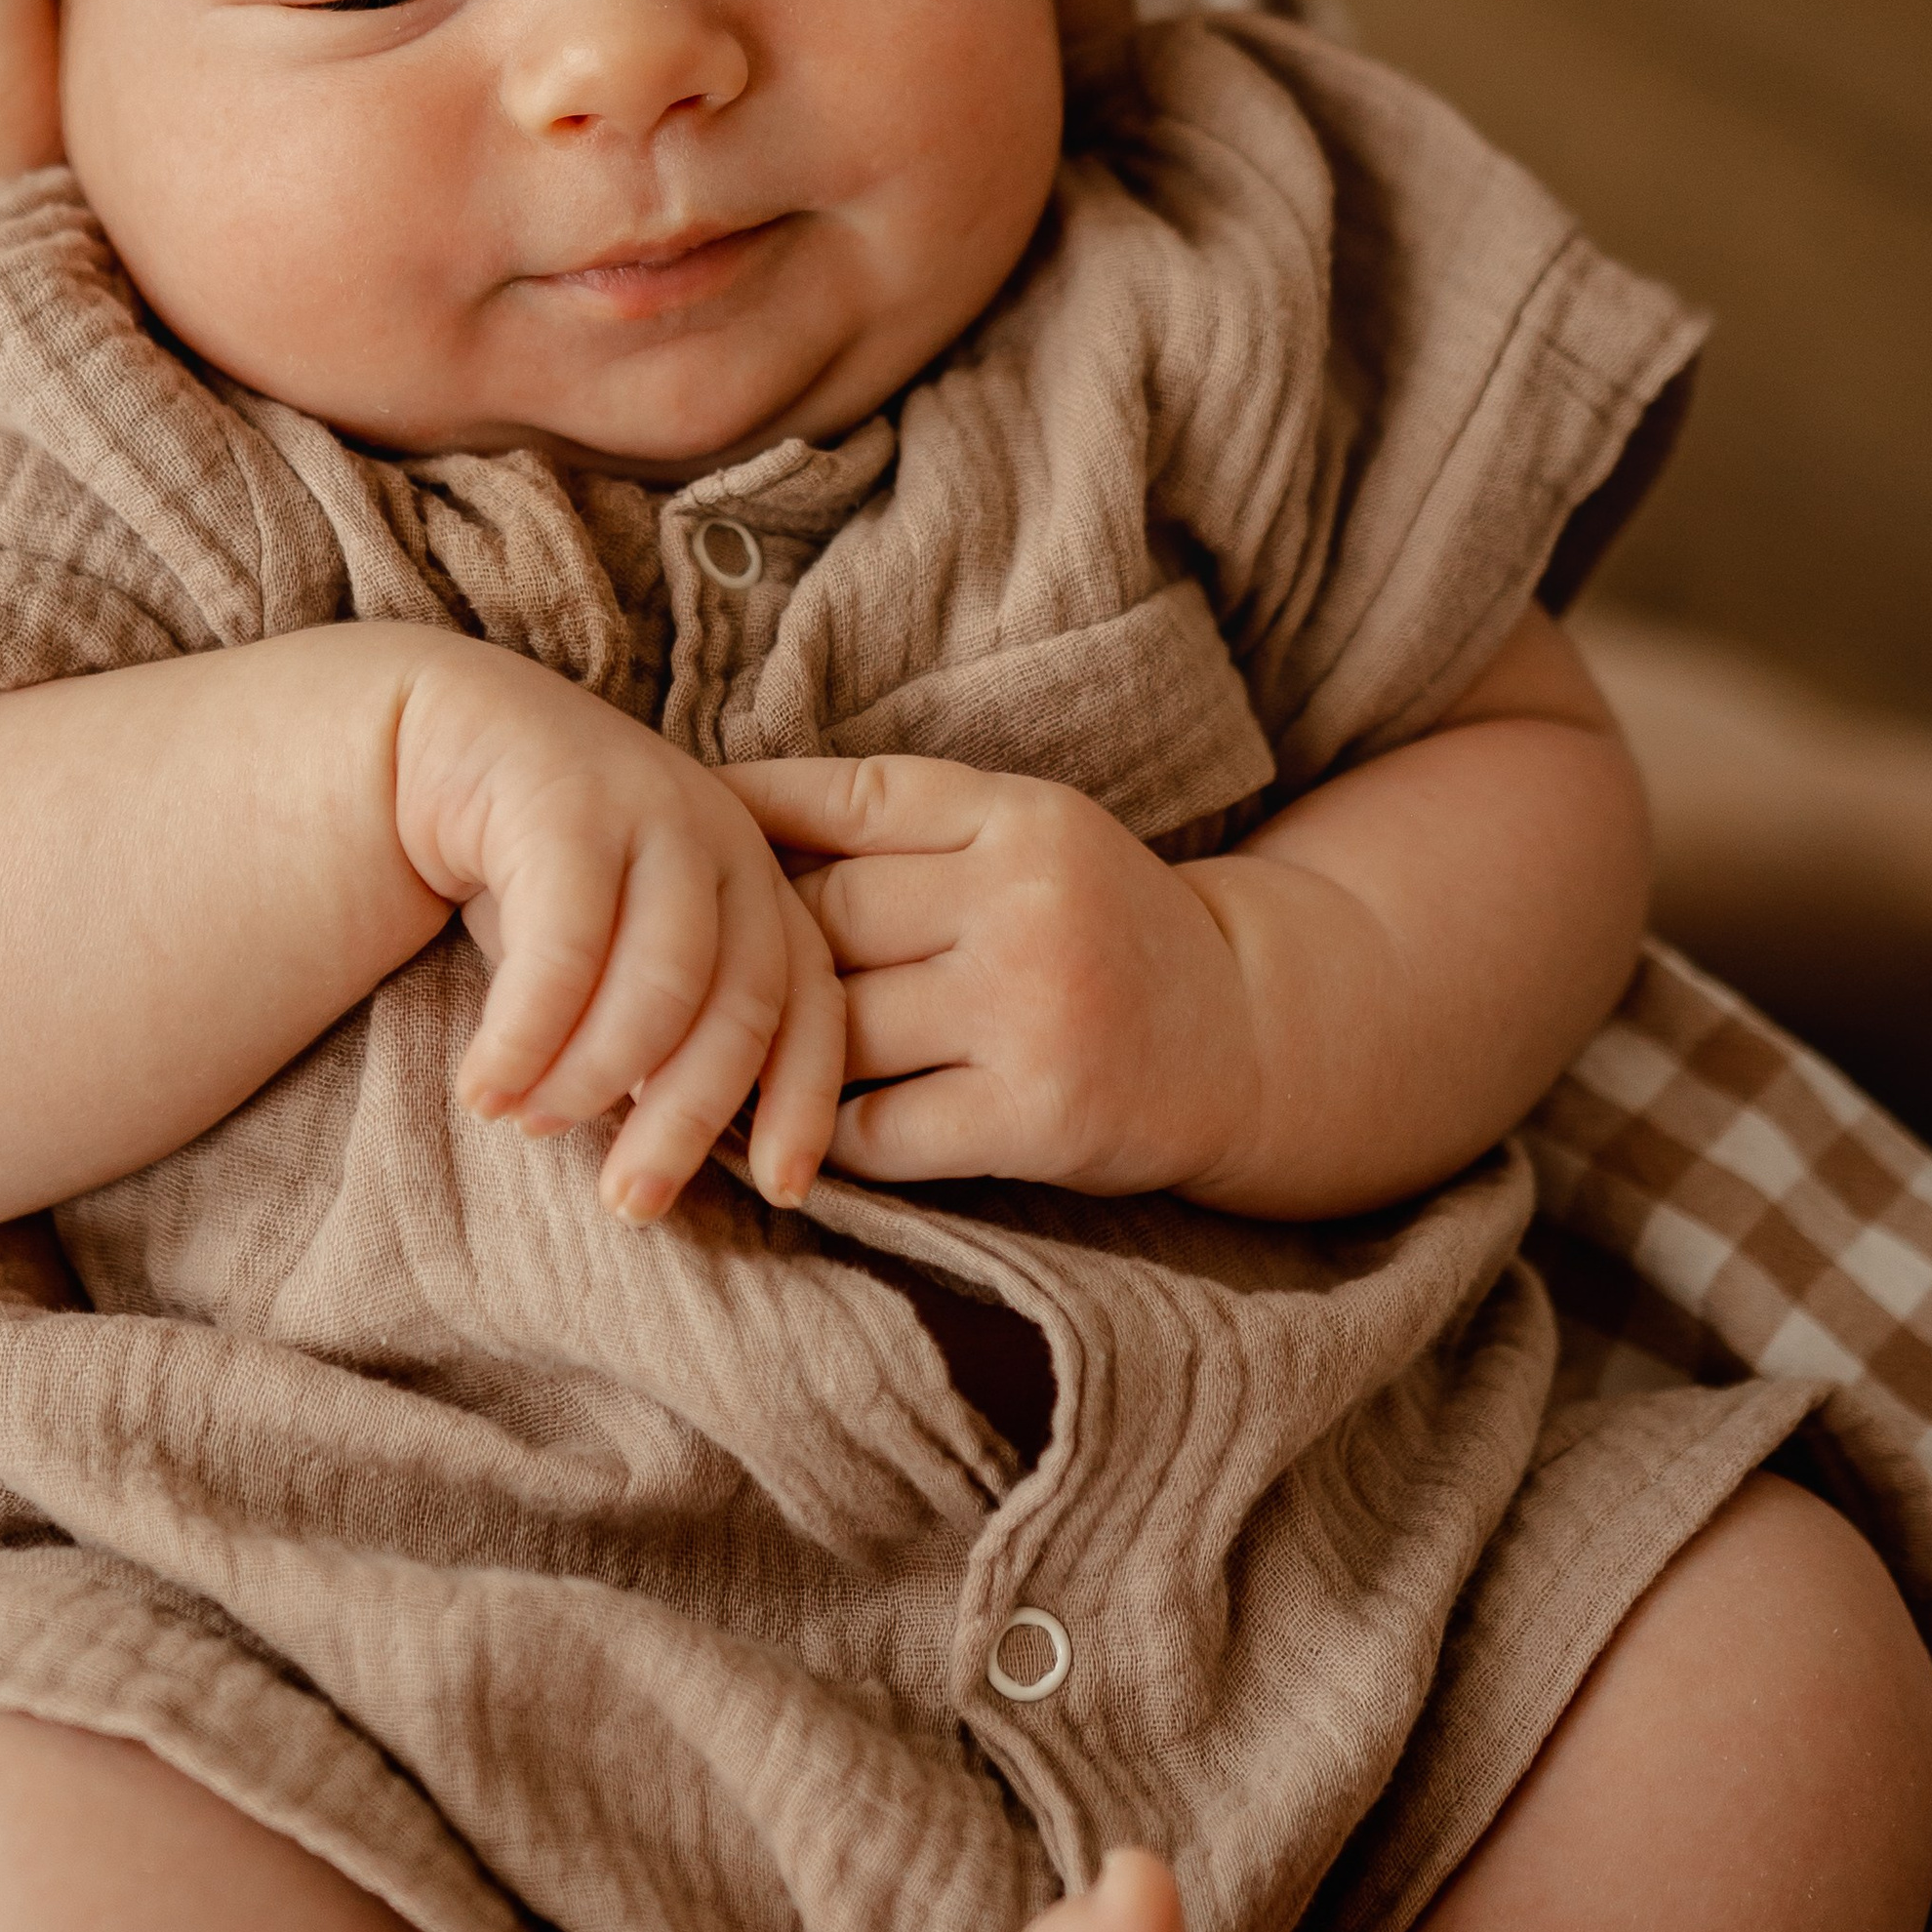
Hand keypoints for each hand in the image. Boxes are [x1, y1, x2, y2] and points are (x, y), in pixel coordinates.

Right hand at [392, 648, 843, 1224]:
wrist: (434, 743)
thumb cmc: (532, 879)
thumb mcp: (610, 963)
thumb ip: (656, 1041)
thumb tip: (667, 1158)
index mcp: (758, 887)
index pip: (813, 1007)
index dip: (805, 1103)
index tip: (781, 1191)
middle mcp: (726, 843)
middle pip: (741, 1007)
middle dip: (685, 1120)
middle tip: (628, 1201)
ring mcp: (654, 810)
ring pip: (662, 980)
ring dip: (593, 1076)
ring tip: (527, 1123)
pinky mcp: (568, 798)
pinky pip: (566, 944)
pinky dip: (526, 1033)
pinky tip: (481, 1088)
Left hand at [728, 757, 1258, 1197]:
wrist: (1247, 1037)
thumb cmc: (1106, 930)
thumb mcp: (1036, 840)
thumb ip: (915, 826)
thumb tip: (732, 808)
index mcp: (1025, 818)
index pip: (856, 798)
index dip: (756, 811)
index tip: (684, 824)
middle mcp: (1029, 903)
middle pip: (829, 915)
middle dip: (760, 949)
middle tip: (687, 976)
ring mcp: (1031, 1011)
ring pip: (841, 1025)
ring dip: (775, 1050)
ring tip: (715, 1057)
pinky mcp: (1033, 1115)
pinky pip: (877, 1129)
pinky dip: (824, 1133)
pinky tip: (797, 1129)